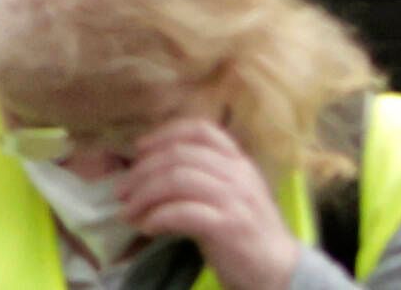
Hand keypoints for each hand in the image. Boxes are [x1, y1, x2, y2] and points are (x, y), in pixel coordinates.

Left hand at [100, 121, 290, 289]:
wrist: (279, 270)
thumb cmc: (246, 231)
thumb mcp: (229, 192)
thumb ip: (201, 174)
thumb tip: (147, 166)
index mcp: (238, 161)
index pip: (200, 130)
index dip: (164, 134)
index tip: (140, 149)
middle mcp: (238, 174)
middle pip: (178, 156)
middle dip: (142, 172)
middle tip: (121, 191)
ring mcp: (235, 199)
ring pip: (177, 181)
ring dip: (144, 195)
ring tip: (128, 212)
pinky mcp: (229, 227)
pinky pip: (184, 213)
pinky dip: (159, 217)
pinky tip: (148, 227)